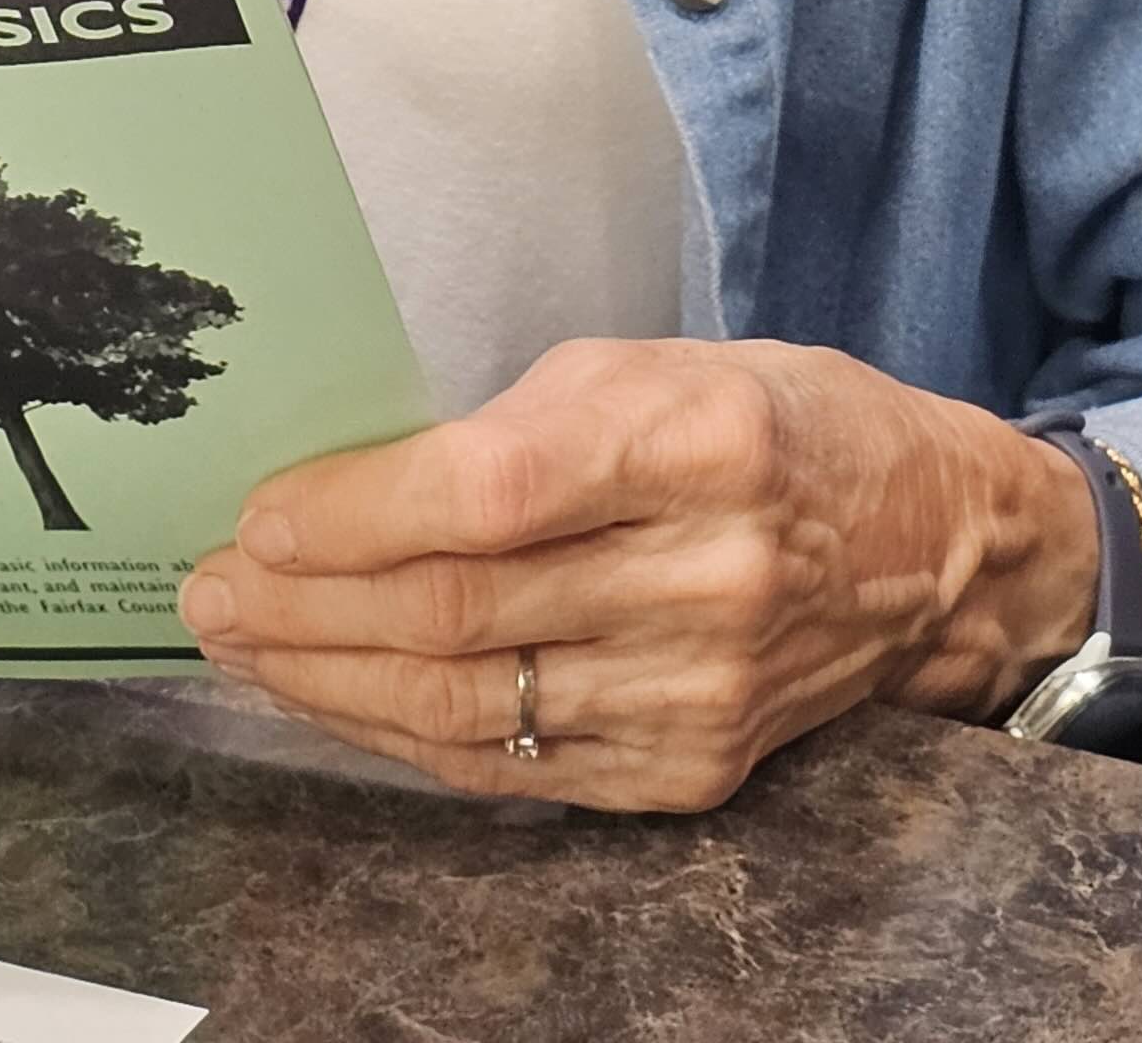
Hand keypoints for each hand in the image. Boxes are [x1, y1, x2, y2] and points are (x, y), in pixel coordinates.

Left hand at [179, 336, 1099, 810]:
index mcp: (703, 443)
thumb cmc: (778, 424)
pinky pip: (514, 771)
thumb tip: (358, 488)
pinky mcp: (689, 776)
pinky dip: (408, 739)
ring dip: (332, 684)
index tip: (264, 511)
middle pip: (465, 613)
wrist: (929, 548)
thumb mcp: (662, 365)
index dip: (361, 512)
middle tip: (212, 589)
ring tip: (244, 646)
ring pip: (473, 709)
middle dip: (309, 607)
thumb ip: (522, 426)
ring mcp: (701, 696)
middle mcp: (708, 579)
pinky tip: (339, 700)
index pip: (495, 492)